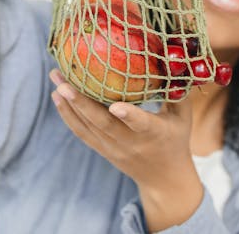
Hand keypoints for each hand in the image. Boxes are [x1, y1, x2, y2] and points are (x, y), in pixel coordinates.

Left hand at [48, 68, 195, 192]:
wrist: (164, 180)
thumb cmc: (176, 140)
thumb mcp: (183, 117)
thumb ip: (178, 90)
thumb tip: (175, 58)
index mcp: (154, 133)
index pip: (141, 124)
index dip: (129, 116)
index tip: (116, 106)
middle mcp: (130, 142)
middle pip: (102, 124)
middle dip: (81, 102)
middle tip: (64, 82)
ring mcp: (113, 148)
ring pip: (87, 127)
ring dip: (68, 104)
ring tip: (55, 79)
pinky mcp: (103, 150)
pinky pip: (82, 133)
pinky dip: (68, 115)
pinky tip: (57, 97)